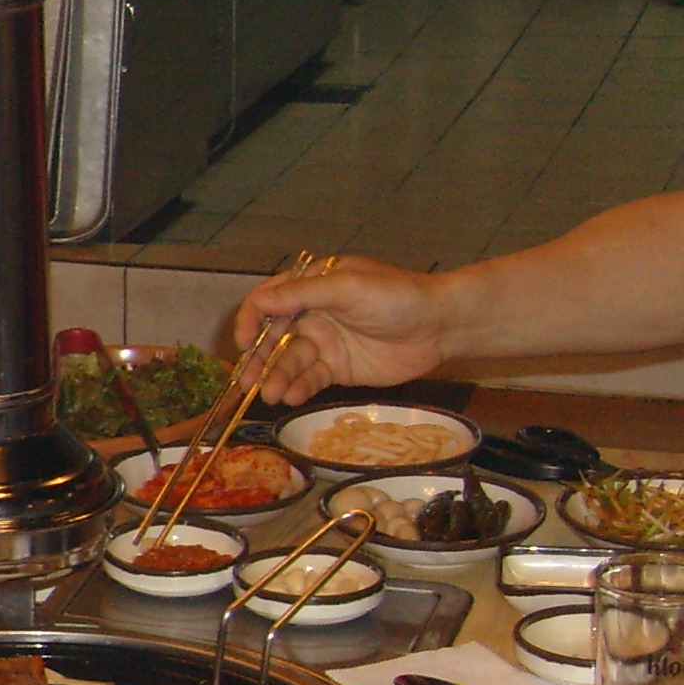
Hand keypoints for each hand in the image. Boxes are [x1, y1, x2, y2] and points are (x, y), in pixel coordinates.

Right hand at [230, 257, 452, 402]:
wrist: (440, 327)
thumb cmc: (395, 297)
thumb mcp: (347, 288)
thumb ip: (301, 294)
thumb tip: (257, 302)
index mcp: (311, 286)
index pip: (267, 301)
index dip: (250, 321)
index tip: (242, 343)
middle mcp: (312, 314)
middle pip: (272, 338)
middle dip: (257, 360)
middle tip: (245, 382)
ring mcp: (324, 343)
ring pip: (289, 363)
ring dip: (276, 378)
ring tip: (270, 395)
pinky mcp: (337, 369)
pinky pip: (309, 379)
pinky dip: (298, 388)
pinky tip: (291, 397)